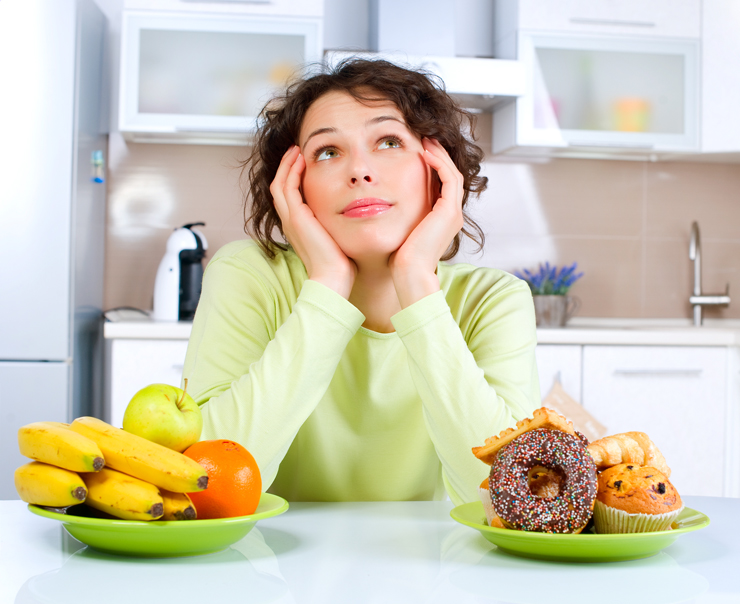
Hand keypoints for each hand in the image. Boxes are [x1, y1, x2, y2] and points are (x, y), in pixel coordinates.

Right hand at [270, 146, 355, 297]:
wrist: (333, 278)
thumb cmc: (340, 263)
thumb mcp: (337, 237)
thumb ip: (337, 224)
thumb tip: (353, 214)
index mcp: (298, 226)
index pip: (289, 196)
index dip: (293, 178)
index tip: (304, 164)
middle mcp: (290, 221)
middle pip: (280, 186)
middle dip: (287, 167)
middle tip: (297, 151)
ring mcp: (291, 219)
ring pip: (280, 183)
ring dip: (288, 164)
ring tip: (297, 150)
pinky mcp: (296, 216)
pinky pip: (287, 186)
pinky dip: (292, 171)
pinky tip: (303, 160)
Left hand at [390, 138, 464, 307]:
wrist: (407, 274)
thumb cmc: (397, 258)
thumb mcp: (399, 229)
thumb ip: (398, 214)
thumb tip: (379, 202)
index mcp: (442, 220)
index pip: (442, 184)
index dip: (432, 165)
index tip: (416, 150)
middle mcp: (451, 216)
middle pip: (450, 175)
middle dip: (437, 155)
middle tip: (424, 138)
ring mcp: (453, 214)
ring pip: (452, 173)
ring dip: (439, 154)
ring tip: (425, 139)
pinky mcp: (449, 212)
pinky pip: (449, 178)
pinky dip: (439, 163)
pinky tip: (424, 152)